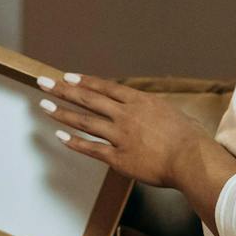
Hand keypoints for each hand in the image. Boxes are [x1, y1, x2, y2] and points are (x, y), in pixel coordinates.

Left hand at [31, 72, 210, 189]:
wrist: (191, 159)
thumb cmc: (190, 138)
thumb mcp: (172, 114)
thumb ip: (154, 111)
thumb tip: (149, 111)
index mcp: (139, 102)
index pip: (105, 87)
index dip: (84, 82)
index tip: (67, 77)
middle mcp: (125, 115)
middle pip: (89, 99)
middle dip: (63, 90)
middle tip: (43, 83)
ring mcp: (119, 136)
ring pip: (85, 122)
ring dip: (62, 113)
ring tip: (44, 106)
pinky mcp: (118, 158)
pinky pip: (91, 149)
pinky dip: (74, 143)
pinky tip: (60, 137)